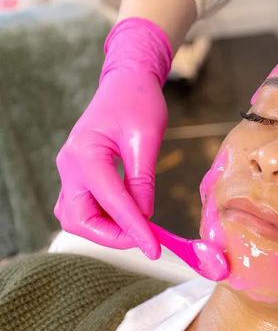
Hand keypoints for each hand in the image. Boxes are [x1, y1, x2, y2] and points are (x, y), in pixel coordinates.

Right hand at [54, 18, 172, 258]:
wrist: (126, 81)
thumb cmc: (138, 102)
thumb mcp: (147, 138)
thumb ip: (142, 179)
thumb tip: (145, 215)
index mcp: (85, 153)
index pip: (109, 201)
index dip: (132, 228)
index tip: (154, 248)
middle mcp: (69, 165)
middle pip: (79, 218)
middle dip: (111, 235)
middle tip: (146, 240)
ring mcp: (70, 171)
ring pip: (75, 217)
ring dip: (104, 230)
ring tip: (139, 230)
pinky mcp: (77, 174)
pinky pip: (82, 206)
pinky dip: (103, 218)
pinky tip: (128, 218)